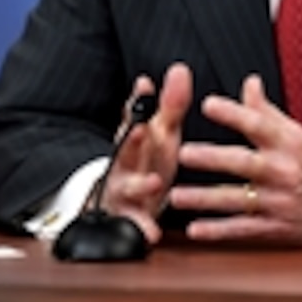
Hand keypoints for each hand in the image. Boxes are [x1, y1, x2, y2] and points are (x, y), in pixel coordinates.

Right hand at [101, 62, 192, 243]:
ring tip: (153, 182)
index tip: (145, 84)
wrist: (124, 199)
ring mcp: (122, 187)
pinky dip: (141, 228)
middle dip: (132, 138)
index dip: (139, 100)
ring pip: (127, 184)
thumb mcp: (163, 132)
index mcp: (137, 136)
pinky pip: (132, 222)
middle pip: (126, 147)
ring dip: (139, 183)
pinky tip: (151, 233)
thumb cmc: (149, 160)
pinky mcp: (126, 215)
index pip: (135, 114)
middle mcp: (125, 159)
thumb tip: (180, 68)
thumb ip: (172, 104)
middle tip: (140, 129)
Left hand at [169, 75, 301, 244]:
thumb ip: (267, 110)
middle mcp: (282, 171)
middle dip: (212, 158)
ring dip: (205, 198)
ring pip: (237, 199)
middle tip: (184, 153)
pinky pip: (243, 230)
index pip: (258, 123)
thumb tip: (249, 83)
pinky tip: (197, 229)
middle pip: (243, 162)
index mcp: (287, 143)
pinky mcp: (277, 228)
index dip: (233, 113)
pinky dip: (219, 231)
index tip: (208, 104)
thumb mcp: (298, 133)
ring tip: (177, 196)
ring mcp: (279, 201)